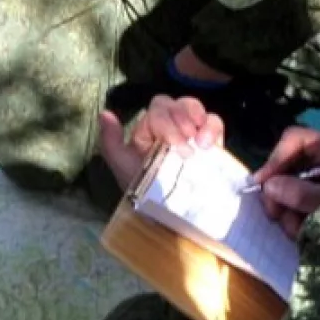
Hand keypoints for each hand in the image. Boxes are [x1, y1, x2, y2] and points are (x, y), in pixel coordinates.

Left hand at [96, 95, 224, 189]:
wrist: (171, 215)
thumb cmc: (145, 191)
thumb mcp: (123, 168)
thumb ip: (111, 141)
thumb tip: (105, 114)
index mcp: (150, 128)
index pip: (158, 108)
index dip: (166, 120)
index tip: (174, 143)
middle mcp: (170, 125)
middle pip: (177, 104)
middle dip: (181, 119)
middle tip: (184, 144)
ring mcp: (191, 132)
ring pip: (195, 107)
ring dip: (196, 118)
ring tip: (199, 142)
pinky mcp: (211, 142)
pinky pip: (214, 122)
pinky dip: (212, 127)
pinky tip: (208, 144)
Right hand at [250, 126, 319, 238]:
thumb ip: (303, 193)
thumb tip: (270, 186)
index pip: (295, 140)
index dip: (275, 159)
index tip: (262, 185)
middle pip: (288, 167)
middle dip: (279, 193)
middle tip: (275, 216)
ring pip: (292, 190)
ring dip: (288, 213)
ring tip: (295, 231)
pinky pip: (301, 207)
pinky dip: (298, 220)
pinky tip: (303, 234)